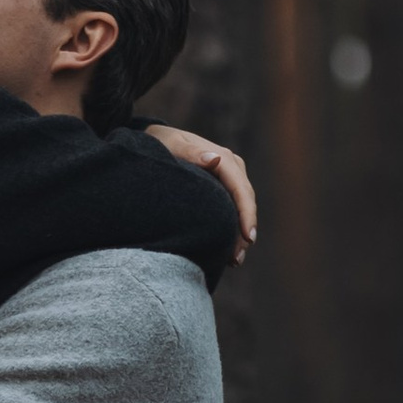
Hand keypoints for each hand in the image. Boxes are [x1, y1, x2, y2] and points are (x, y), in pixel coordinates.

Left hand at [145, 124, 257, 262]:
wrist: (155, 141)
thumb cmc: (160, 143)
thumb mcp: (170, 144)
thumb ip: (190, 152)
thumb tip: (214, 159)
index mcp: (223, 157)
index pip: (240, 188)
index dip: (246, 213)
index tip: (246, 237)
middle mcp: (231, 166)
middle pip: (246, 201)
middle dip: (244, 230)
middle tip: (236, 259)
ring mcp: (229, 178)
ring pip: (242, 208)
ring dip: (239, 235)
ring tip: (233, 261)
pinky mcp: (223, 188)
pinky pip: (232, 209)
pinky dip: (231, 229)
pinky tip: (227, 251)